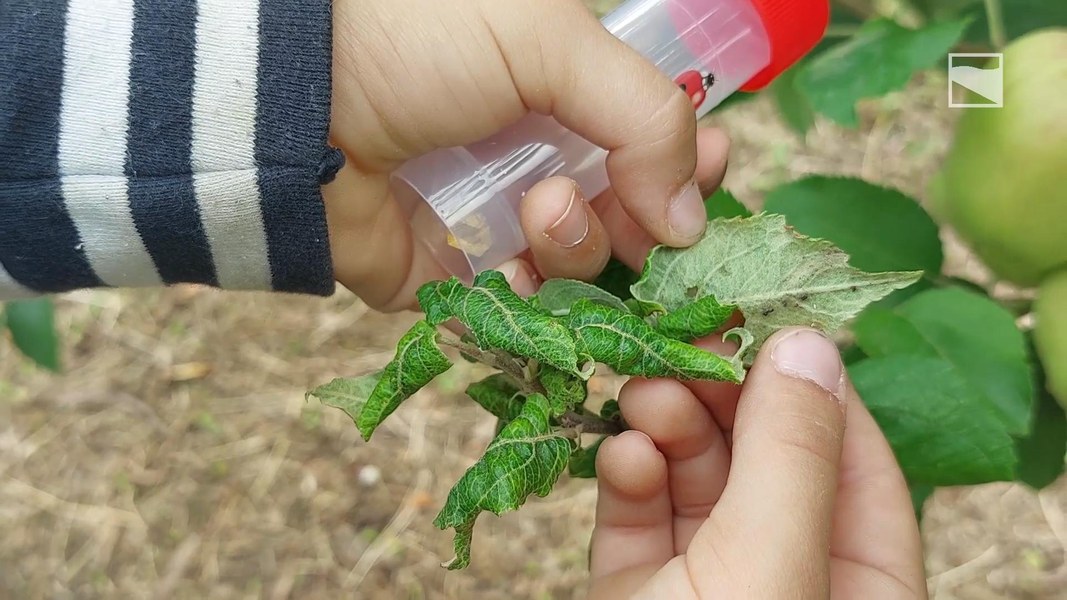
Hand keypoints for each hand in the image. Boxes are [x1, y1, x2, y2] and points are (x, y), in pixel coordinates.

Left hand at [324, 0, 728, 310]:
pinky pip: (519, 309)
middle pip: (632, 215)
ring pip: (581, 267)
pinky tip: (514, 263)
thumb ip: (644, 116)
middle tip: (632, 202)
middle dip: (642, 213)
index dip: (691, 162)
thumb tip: (692, 216)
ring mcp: (496, 221)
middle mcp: (539, 158)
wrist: (295, 98)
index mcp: (565, 93)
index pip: (656, 139)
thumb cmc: (421, 41)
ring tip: (539, 206)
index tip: (709, 170)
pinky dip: (531, 296)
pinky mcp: (453, 277)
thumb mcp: (551, 42)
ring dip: (579, 242)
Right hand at [589, 328, 926, 598]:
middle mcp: (787, 573)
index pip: (856, 461)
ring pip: (695, 476)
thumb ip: (791, 453)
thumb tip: (807, 340)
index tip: (757, 320)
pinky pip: (640, 514)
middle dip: (720, 396)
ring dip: (667, 423)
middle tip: (680, 345)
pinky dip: (630, 474)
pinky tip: (624, 455)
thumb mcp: (770, 564)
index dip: (810, 384)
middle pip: (764, 456)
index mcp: (859, 585)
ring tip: (642, 396)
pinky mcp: (637, 587)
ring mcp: (708, 581)